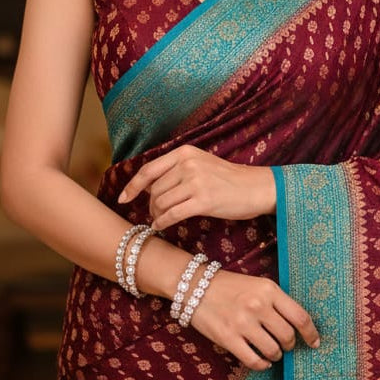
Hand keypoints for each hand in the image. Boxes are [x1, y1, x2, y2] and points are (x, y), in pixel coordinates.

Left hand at [118, 144, 276, 228]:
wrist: (257, 187)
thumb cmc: (228, 180)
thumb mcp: (201, 164)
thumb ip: (176, 170)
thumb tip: (148, 187)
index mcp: (185, 152)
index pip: (149, 169)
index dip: (132, 185)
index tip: (122, 198)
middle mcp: (188, 164)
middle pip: (154, 190)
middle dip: (150, 205)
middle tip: (155, 215)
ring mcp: (196, 181)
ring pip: (160, 203)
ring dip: (156, 215)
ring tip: (161, 220)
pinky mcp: (204, 200)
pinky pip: (172, 214)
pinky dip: (162, 222)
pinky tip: (161, 226)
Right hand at [189, 269, 319, 370]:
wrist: (194, 286)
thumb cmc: (230, 286)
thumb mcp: (258, 285)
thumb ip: (277, 302)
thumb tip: (297, 327)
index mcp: (269, 290)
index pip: (300, 317)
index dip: (311, 333)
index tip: (315, 343)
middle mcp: (258, 306)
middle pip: (288, 336)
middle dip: (290, 345)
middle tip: (285, 345)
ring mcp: (243, 323)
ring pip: (273, 351)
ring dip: (276, 355)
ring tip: (271, 351)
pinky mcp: (228, 338)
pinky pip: (254, 361)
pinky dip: (262, 365)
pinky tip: (262, 362)